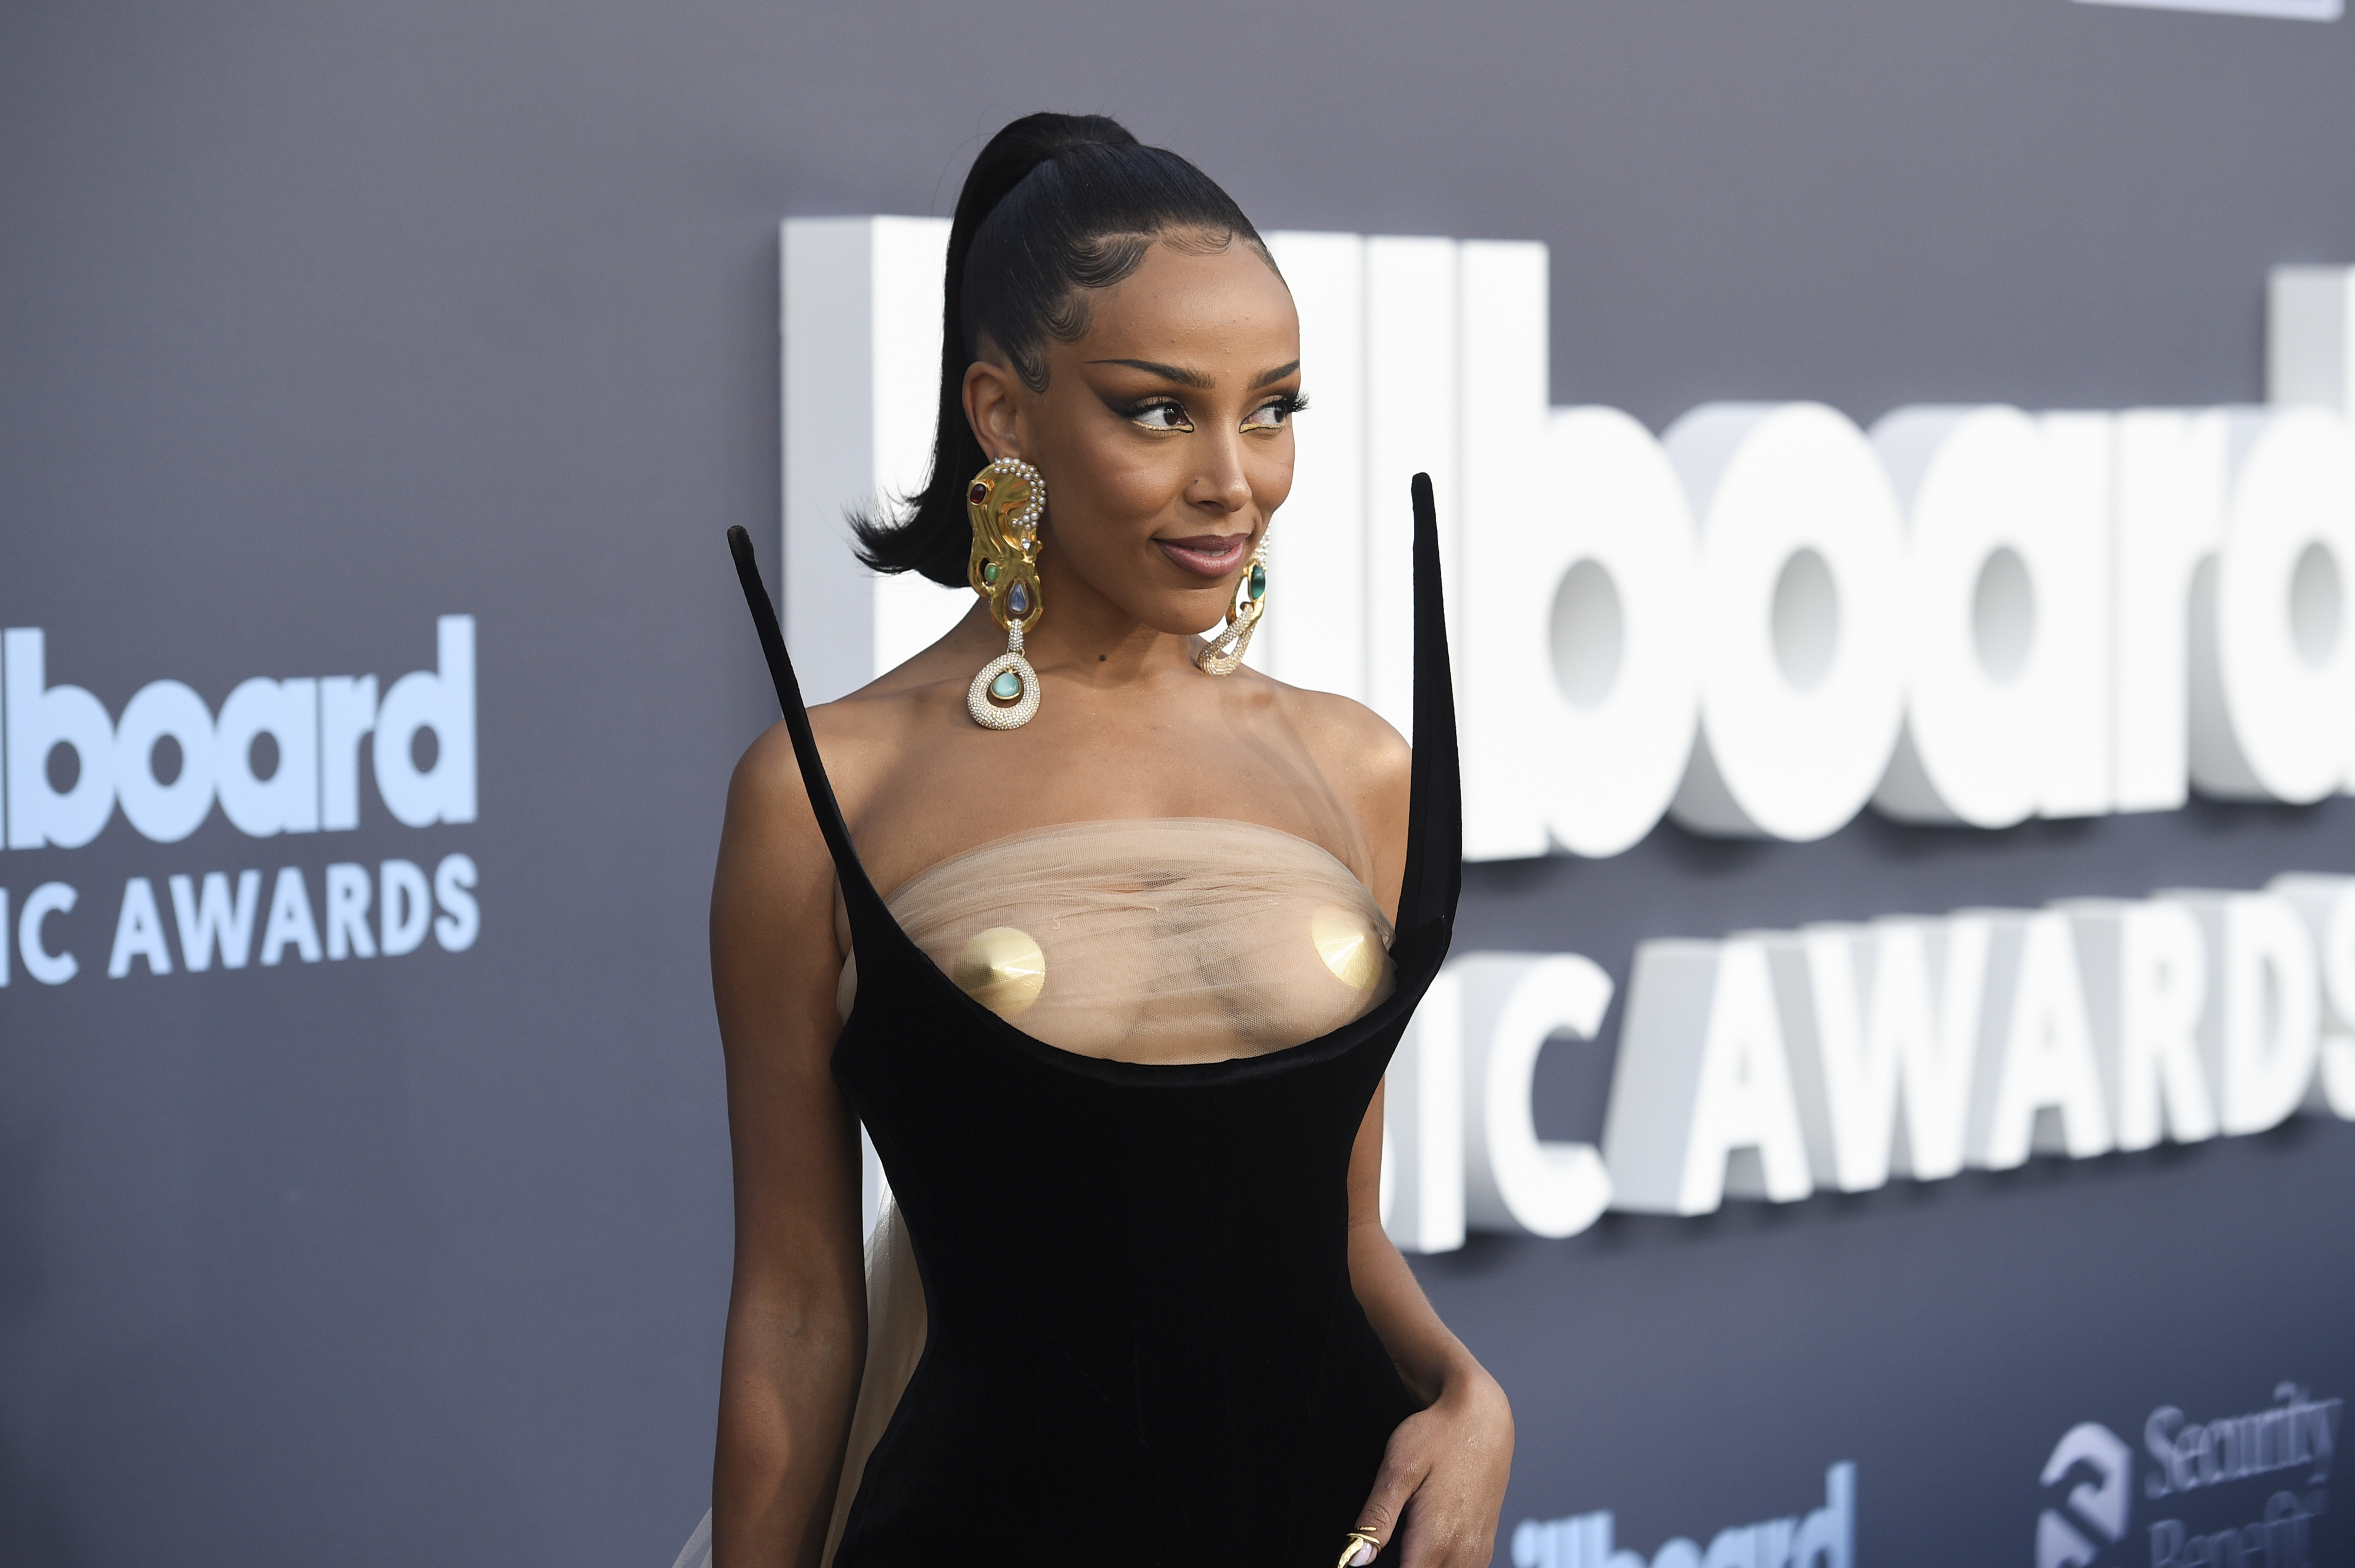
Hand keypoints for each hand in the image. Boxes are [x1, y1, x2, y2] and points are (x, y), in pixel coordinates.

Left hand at [1346, 1363, 1513, 1565]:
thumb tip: (1355, 1559)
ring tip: (1402, 1549)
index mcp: (1437, 1540)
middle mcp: (1463, 1552)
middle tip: (1378, 1551)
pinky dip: (1442, 1567)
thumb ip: (1376, 1518)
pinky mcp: (1485, 1543)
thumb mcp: (1397, 1470)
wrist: (1482, 1417)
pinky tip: (1424, 1552)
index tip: (1368, 1560)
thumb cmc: (1439, 1435)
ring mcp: (1478, 1550)